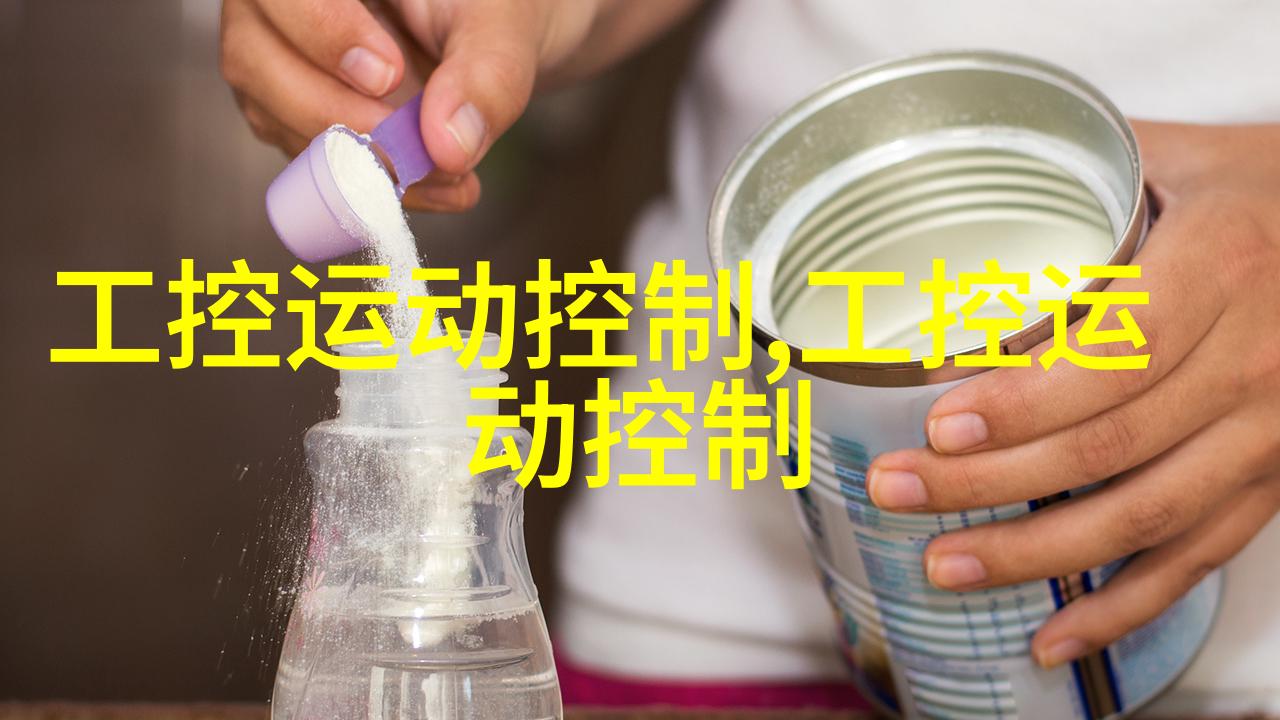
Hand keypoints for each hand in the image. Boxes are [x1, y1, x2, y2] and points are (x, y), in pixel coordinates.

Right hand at [219, 0, 601, 210]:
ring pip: (272, 115)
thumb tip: (448, 146)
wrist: (487, 39)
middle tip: (427, 151)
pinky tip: (437, 186)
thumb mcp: (501, 26)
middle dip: (343, 118)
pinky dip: (373, 184)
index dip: (322, 33)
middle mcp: (275, 6)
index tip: (389, 76)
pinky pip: (306, 158)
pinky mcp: (290, 113)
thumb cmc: (485, 9)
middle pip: (254, 57)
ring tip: (452, 176)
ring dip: (362, 164)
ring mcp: (273, 58)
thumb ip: (486, 73)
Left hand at [866, 121, 1279, 668]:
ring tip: (944, 566)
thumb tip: (953, 179)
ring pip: (1146, 515)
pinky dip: (1125, 606)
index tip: (941, 418)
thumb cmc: (1259, 192)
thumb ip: (1077, 176)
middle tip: (896, 489)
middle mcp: (1255, 360)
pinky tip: (1053, 635)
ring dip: (1037, 553)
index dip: (1029, 397)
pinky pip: (1200, 557)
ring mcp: (1271, 433)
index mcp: (1223, 267)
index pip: (1119, 352)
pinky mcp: (1275, 481)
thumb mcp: (1180, 156)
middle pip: (1110, 446)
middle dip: (988, 479)